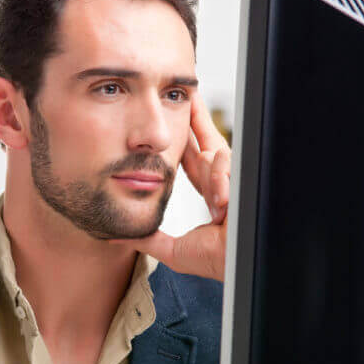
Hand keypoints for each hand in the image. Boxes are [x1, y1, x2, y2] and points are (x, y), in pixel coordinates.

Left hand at [117, 93, 231, 280]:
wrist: (242, 270)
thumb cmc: (216, 263)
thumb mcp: (174, 251)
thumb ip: (147, 239)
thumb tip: (115, 237)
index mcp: (211, 194)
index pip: (196, 159)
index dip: (186, 139)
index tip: (174, 117)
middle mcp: (225, 183)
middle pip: (209, 141)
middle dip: (198, 117)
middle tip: (187, 92)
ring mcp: (238, 181)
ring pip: (219, 154)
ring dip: (212, 170)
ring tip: (215, 197)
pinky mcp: (248, 181)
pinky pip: (229, 166)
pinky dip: (222, 181)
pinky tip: (222, 202)